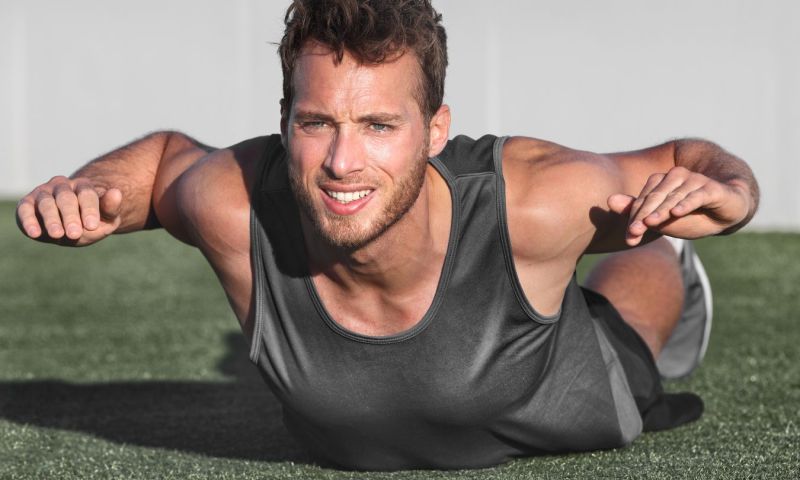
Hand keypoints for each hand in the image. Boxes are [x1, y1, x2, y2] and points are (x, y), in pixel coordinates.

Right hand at [16, 176, 122, 245]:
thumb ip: (111, 207)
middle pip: (66, 198)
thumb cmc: (91, 222)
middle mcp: (62, 186)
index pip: (87, 194)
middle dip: (70, 216)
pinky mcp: (27, 203)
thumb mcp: (106, 219)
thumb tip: (116, 192)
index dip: (89, 210)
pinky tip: (34, 234)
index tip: (92, 226)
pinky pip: (25, 210)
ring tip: (57, 235)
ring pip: (46, 203)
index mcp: (83, 186)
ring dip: (51, 219)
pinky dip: (28, 221)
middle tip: (75, 234)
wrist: (72, 227)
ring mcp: (44, 193)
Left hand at [607, 166, 749, 245]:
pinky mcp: (712, 188)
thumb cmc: (691, 215)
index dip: (635, 218)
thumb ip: (638, 210)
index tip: (629, 237)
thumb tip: (608, 200)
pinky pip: (696, 195)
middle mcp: (676, 177)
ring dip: (662, 211)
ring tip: (650, 223)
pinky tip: (677, 212)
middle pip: (655, 198)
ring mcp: (695, 181)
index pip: (643, 201)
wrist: (727, 213)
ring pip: (674, 196)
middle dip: (644, 216)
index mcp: (661, 182)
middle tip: (634, 233)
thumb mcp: (663, 217)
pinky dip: (686, 203)